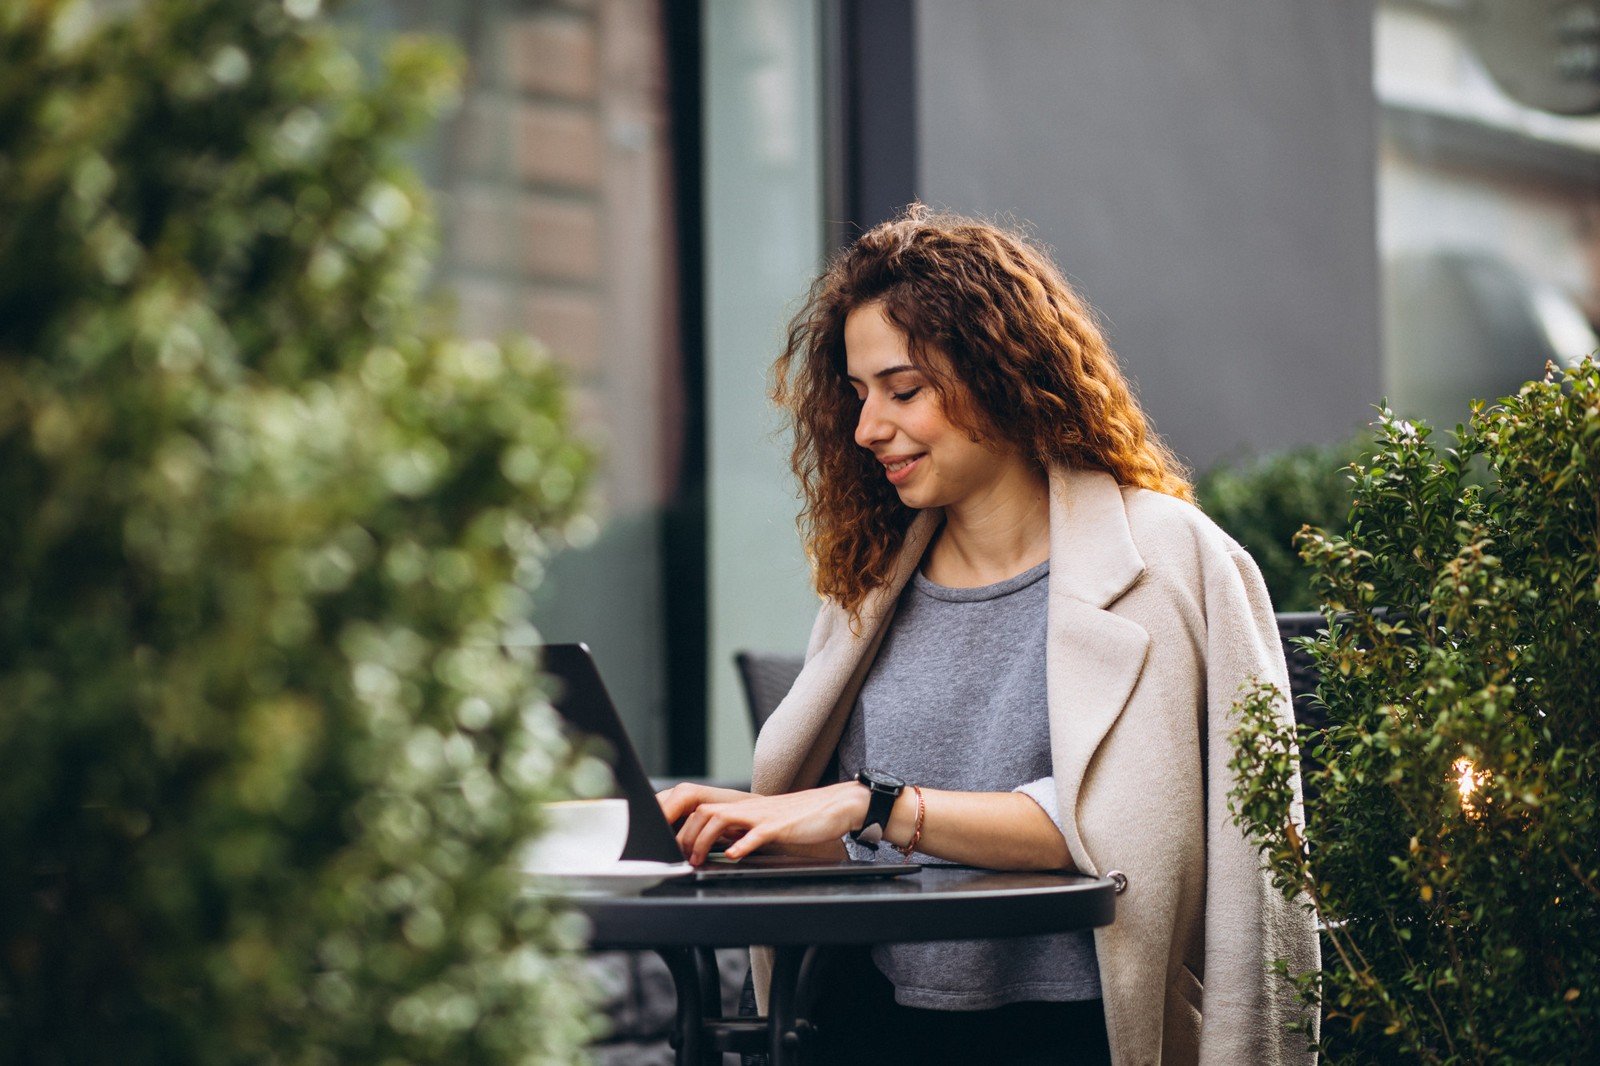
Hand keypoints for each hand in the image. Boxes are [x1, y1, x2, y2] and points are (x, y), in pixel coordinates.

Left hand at [673, 782, 867, 865]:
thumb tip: (720, 847)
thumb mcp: (763, 825)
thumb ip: (741, 832)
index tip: (672, 846)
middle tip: (682, 858)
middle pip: (703, 812)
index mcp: (741, 808)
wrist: (833, 806)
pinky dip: (740, 845)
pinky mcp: (779, 826)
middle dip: (685, 835)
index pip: (700, 809)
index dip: (681, 826)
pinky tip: (731, 856)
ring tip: (698, 859)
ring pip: (720, 818)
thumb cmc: (799, 820)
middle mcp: (747, 808)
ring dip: (703, 840)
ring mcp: (761, 816)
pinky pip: (756, 833)